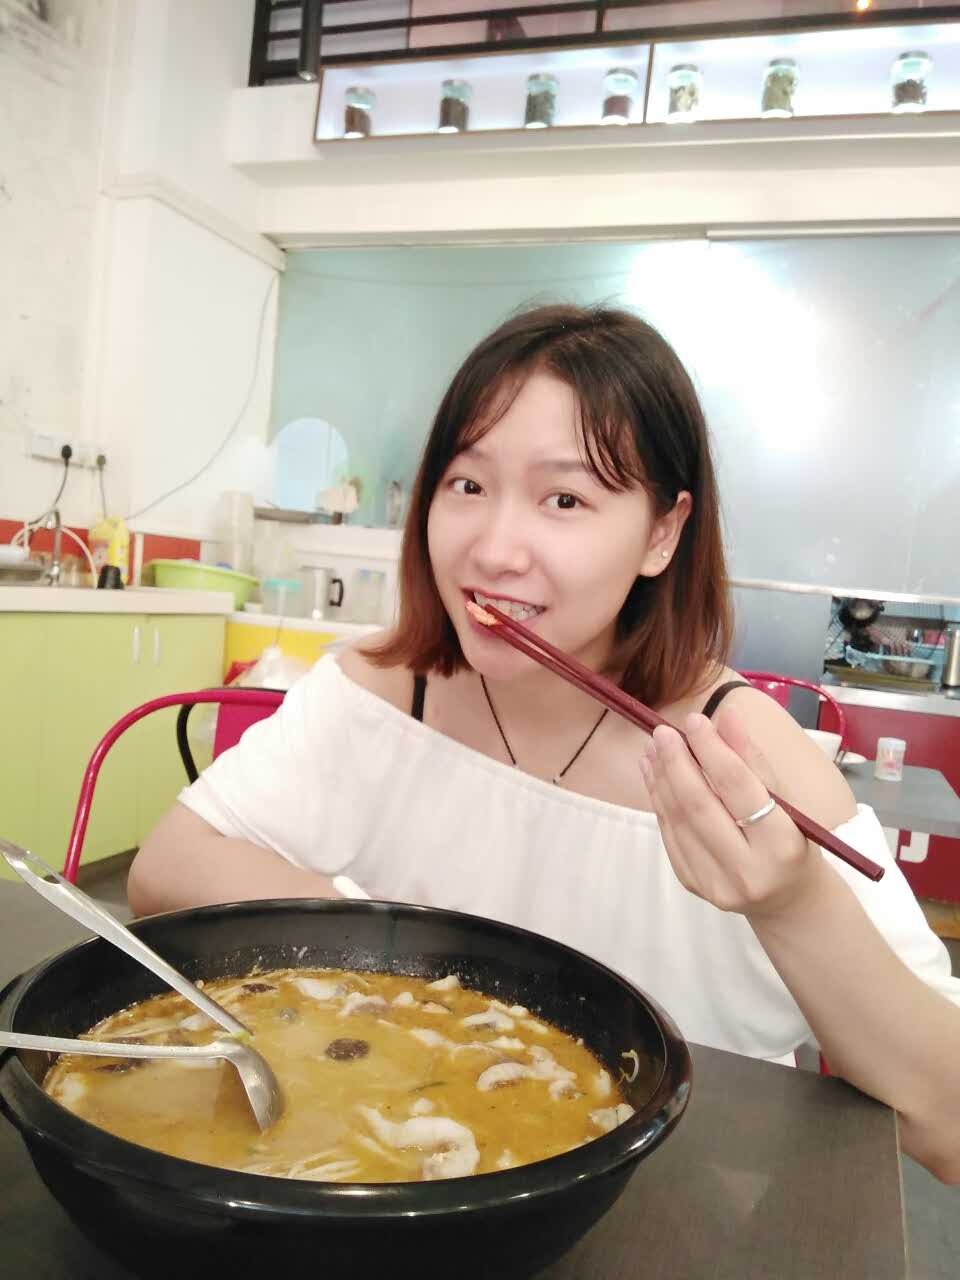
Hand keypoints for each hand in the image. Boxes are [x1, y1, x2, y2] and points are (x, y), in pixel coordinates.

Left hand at [640, 709, 824, 920]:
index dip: (712, 749)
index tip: (694, 720)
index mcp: (781, 844)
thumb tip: (725, 715)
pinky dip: (659, 799)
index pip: (737, 786)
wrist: (788, 898)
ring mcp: (715, 883)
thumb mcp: (786, 799)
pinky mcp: (694, 885)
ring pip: (678, 819)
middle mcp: (747, 871)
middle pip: (699, 804)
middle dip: (676, 762)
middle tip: (662, 731)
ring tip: (653, 747)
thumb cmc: (792, 839)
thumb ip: (753, 758)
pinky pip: (670, 835)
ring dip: (661, 778)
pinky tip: (653, 774)